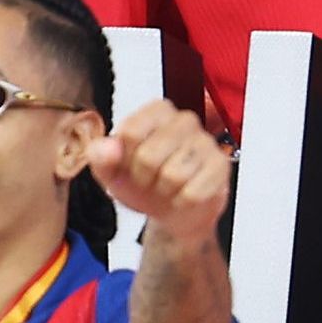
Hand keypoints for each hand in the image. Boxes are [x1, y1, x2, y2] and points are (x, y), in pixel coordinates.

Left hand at [83, 99, 231, 245]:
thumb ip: (101, 157)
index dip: (124, 158)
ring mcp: (205, 142)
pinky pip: (194, 192)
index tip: (128, 163)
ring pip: (173, 175)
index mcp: (155, 111)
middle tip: (148, 179)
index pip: (130, 132)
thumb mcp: (112, 172)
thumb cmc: (143, 183)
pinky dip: (182, 201)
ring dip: (164, 191)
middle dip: (143, 178)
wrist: (174, 210)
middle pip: (149, 156)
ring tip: (166, 186)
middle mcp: (184, 120)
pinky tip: (183, 195)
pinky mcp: (220, 166)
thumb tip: (104, 148)